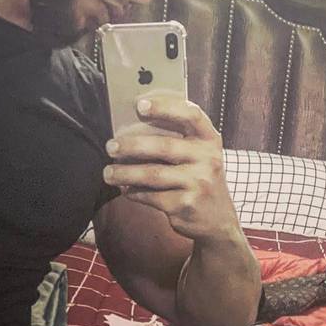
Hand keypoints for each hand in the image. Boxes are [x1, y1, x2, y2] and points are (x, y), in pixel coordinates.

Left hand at [102, 94, 240, 242]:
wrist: (218, 219)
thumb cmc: (198, 177)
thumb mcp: (199, 154)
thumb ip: (178, 138)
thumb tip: (132, 126)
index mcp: (209, 139)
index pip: (191, 115)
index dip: (165, 107)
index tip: (139, 105)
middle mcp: (208, 159)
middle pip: (164, 146)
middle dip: (132, 145)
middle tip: (110, 146)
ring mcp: (198, 183)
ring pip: (153, 174)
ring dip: (125, 173)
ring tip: (108, 173)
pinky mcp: (186, 205)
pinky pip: (152, 196)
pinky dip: (134, 192)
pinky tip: (125, 189)